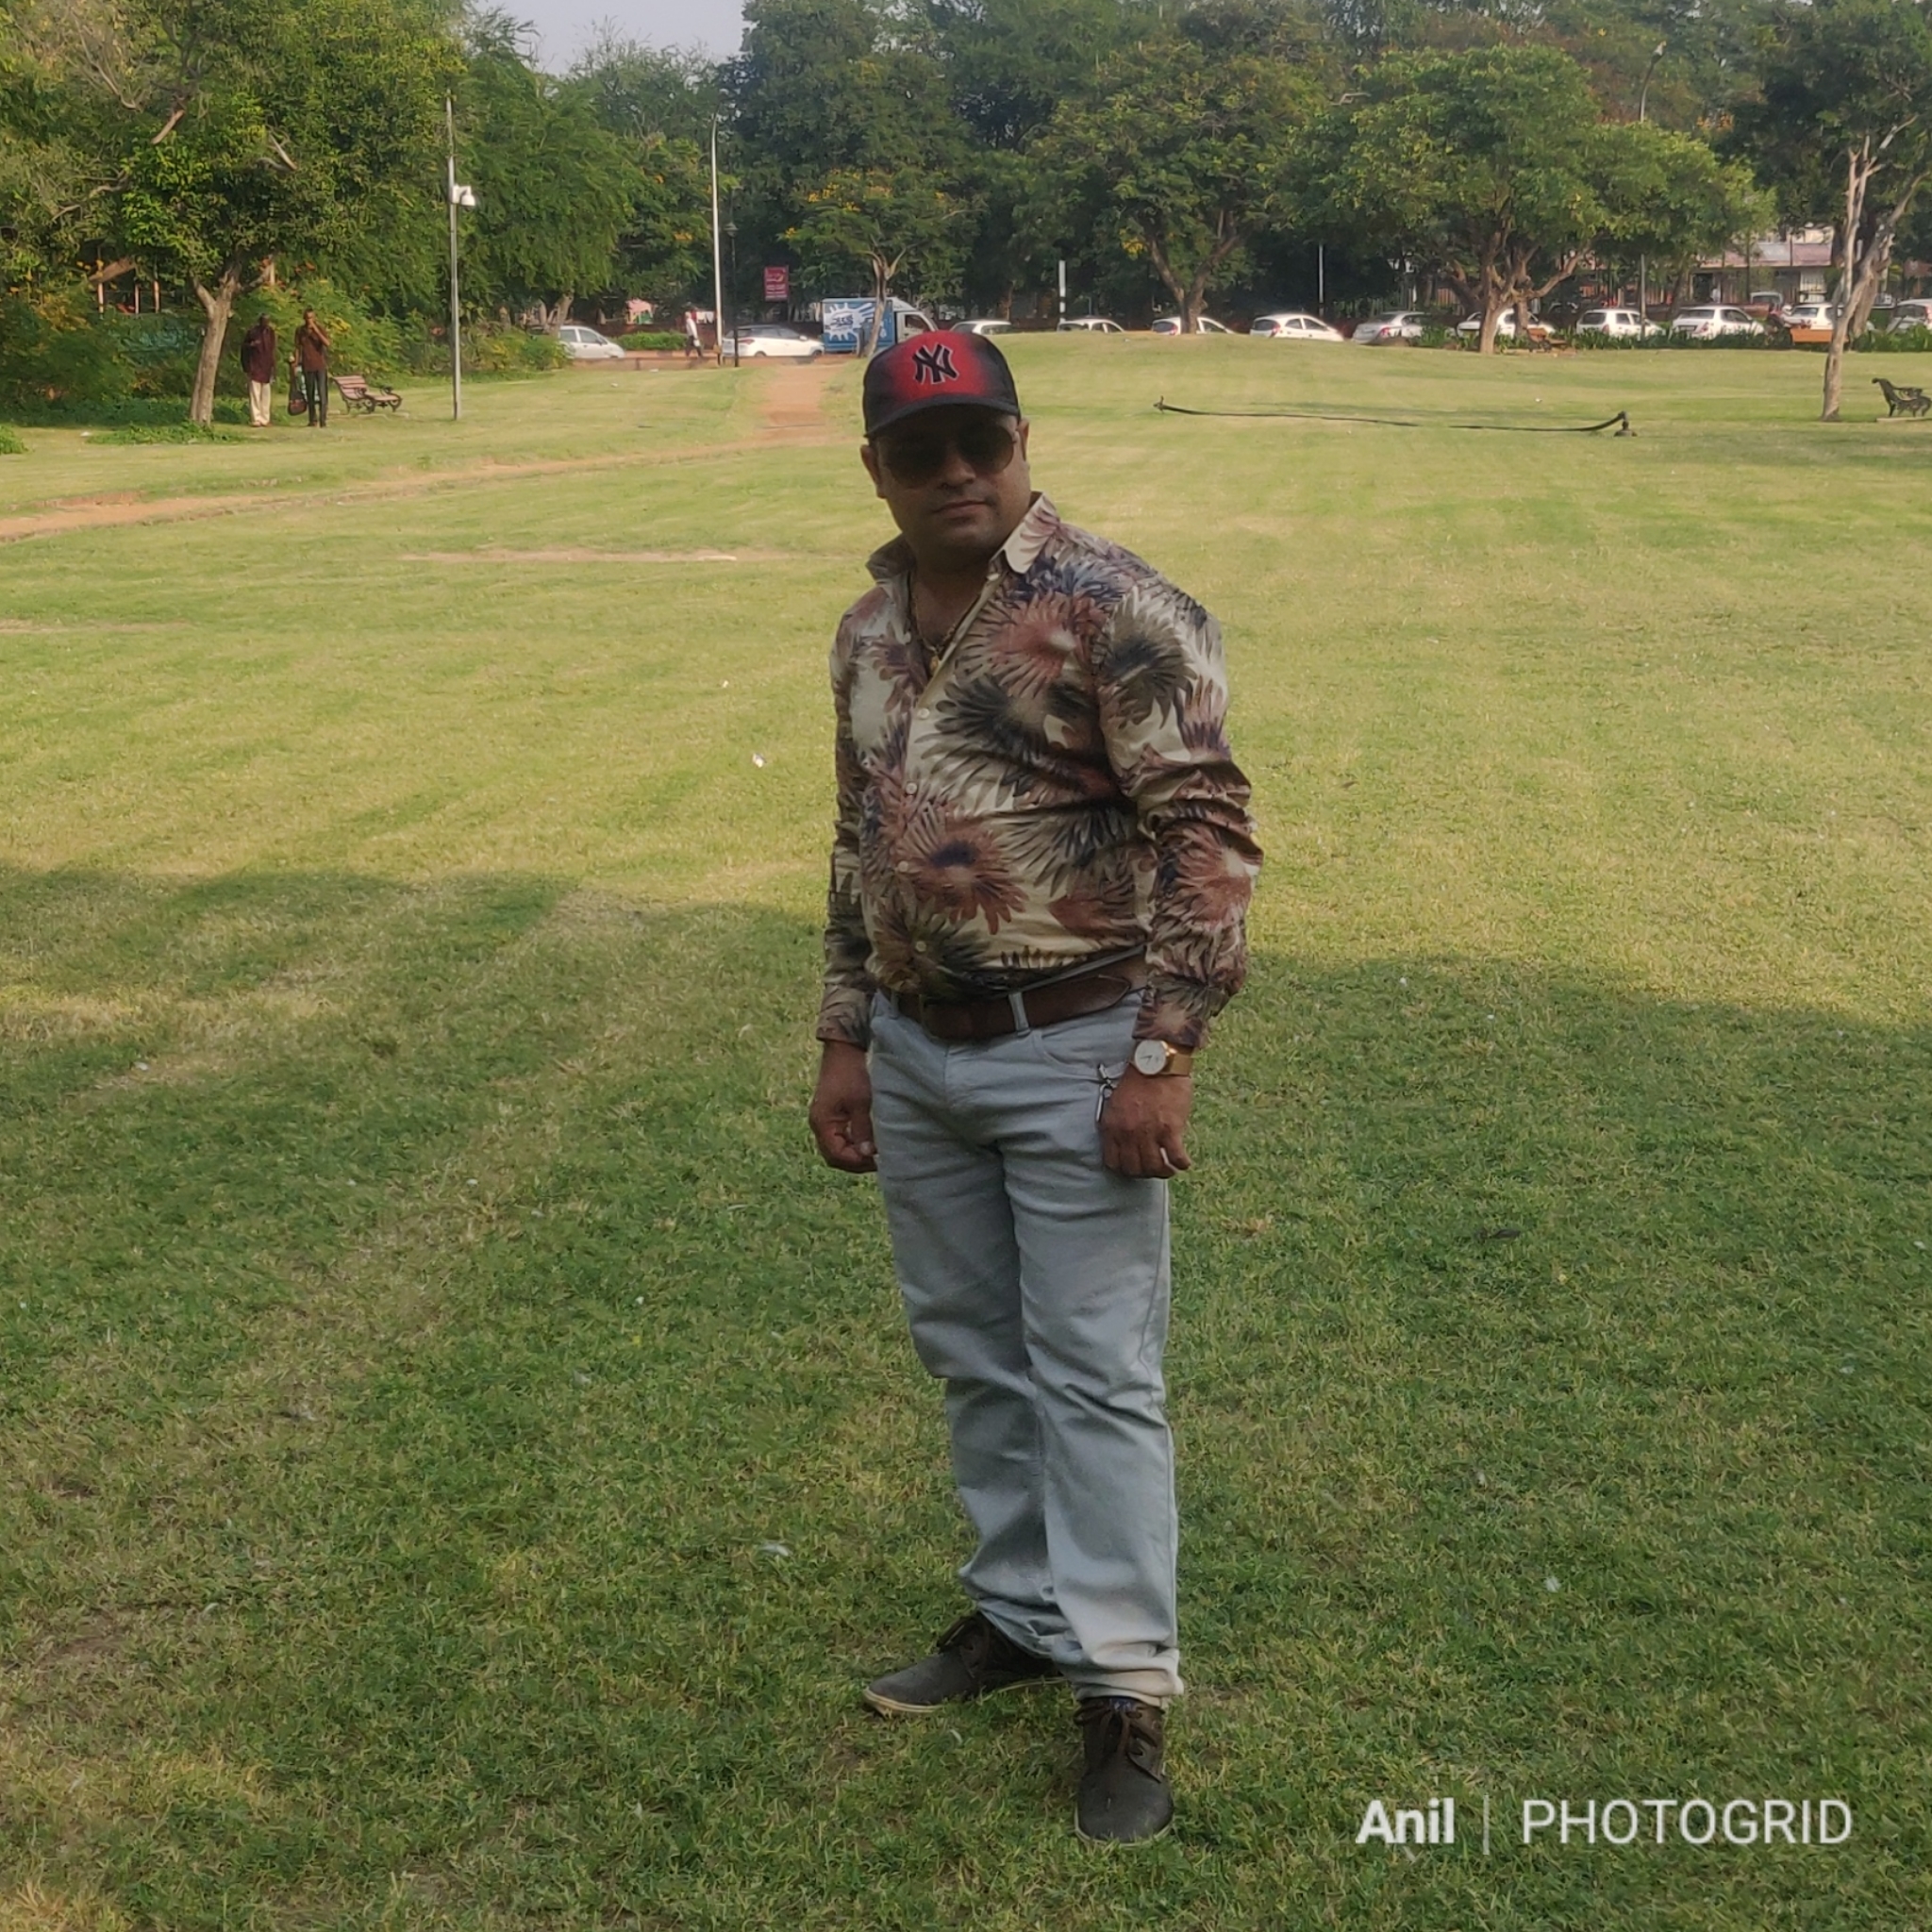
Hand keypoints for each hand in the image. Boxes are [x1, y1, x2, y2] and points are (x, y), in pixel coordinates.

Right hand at [809, 1041, 876, 1172]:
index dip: (857, 1162)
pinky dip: (851, 1144)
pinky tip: (868, 1142)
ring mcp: (822, 1120)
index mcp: (822, 1122)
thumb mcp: (861, 1103)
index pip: (836, 1155)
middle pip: (834, 1156)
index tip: (878, 1160)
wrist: (843, 1050)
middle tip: (878, 1161)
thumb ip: (863, 1129)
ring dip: (853, 1154)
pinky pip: (837, 1138)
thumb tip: (868, 1153)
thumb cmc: (852, 1074)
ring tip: (875, 1153)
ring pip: (836, 1148)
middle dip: (855, 1162)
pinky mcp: (829, 1115)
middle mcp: (818, 1124)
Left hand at [1100, 1068, 1192, 1178]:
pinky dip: (1181, 1164)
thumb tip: (1123, 1146)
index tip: (1134, 1168)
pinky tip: (1184, 1162)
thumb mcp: (1115, 1104)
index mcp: (1112, 1127)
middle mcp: (1128, 1134)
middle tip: (1153, 1168)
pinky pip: (1176, 1158)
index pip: (1113, 1162)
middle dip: (1144, 1173)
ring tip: (1169, 1169)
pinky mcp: (1170, 1129)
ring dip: (1163, 1172)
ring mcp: (1149, 1133)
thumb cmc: (1137, 1081)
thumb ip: (1117, 1126)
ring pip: (1154, 1167)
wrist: (1156, 1063)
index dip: (1125, 1169)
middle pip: (1134, 1169)